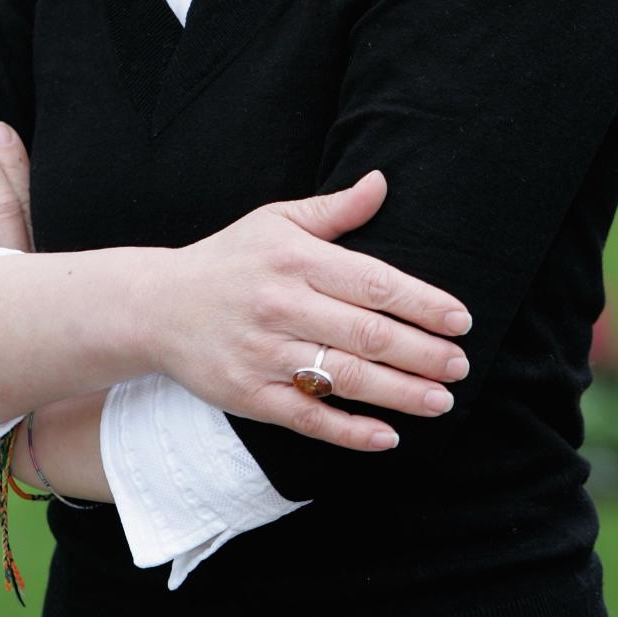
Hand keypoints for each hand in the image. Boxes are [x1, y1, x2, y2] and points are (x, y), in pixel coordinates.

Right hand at [147, 170, 472, 452]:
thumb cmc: (229, 259)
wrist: (156, 306)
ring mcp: (264, 353)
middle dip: (422, 353)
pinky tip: (388, 436)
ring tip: (442, 400)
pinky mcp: (249, 395)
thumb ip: (334, 210)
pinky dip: (349, 430)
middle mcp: (282, 304)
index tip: (460, 319)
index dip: (422, 302)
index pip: (373, 282)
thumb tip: (382, 182)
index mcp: (295, 259)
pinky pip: (308, 416)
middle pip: (366, 333)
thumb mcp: (276, 221)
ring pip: (344, 377)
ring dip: (400, 393)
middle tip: (462, 366)